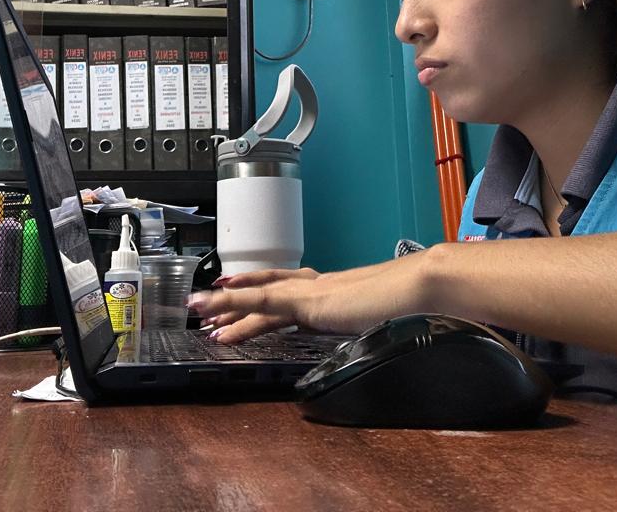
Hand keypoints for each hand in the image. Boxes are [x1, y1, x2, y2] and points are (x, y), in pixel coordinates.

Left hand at [187, 253, 432, 342]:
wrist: (417, 287)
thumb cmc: (407, 303)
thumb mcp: (378, 319)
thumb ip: (362, 323)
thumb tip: (364, 331)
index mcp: (333, 288)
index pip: (290, 287)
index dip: (264, 288)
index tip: (243, 294)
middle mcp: (317, 284)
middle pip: (267, 286)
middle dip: (237, 296)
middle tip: (209, 305)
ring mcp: (310, 291)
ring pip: (257, 295)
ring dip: (225, 304)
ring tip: (199, 312)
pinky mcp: (307, 301)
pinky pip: (262, 303)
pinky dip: (236, 307)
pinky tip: (219, 319)